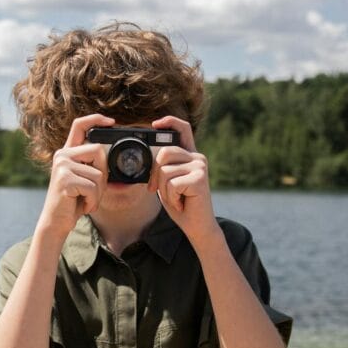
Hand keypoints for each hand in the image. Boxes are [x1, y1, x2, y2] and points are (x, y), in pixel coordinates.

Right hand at [36, 114, 112, 238]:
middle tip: (93, 191)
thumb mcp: (84, 179)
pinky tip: (82, 205)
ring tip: (85, 200)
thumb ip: (92, 164)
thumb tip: (109, 152)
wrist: (56, 222)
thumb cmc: (73, 201)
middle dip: (103, 174)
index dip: (96, 119)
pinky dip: (92, 201)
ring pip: (98, 174)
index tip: (111, 122)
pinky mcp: (64, 180)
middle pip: (98, 150)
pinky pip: (92, 187)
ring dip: (98, 193)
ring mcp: (62, 166)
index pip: (79, 125)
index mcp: (67, 153)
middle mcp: (62, 155)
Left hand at [148, 116, 218, 243]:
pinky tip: (181, 203)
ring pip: (165, 171)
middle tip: (157, 190)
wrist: (197, 225)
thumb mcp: (167, 182)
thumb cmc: (181, 204)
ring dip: (163, 189)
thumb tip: (148, 156)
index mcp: (190, 156)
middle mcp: (197, 157)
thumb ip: (162, 168)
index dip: (169, 122)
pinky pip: (171, 184)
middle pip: (164, 153)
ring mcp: (200, 167)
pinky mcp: (199, 179)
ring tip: (175, 198)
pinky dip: (171, 197)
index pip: (183, 129)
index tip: (154, 124)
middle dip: (154, 175)